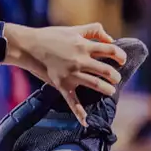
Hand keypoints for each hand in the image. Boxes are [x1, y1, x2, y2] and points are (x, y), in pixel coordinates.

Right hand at [12, 23, 126, 125]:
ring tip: (110, 90)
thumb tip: (111, 39)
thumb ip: (94, 30)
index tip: (121, 59)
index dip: (120, 55)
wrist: (29, 46)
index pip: (111, 50)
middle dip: (115, 76)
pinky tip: (85, 122)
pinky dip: (79, 112)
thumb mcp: (73, 29)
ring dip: (107, 89)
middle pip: (106, 70)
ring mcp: (71, 74)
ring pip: (96, 84)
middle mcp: (80, 61)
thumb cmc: (51, 36)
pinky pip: (72, 101)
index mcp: (83, 46)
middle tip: (115, 78)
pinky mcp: (62, 84)